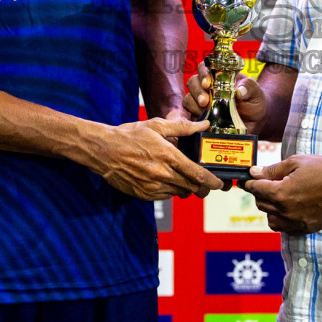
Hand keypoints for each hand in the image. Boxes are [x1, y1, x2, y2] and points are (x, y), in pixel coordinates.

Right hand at [92, 117, 224, 200]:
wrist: (103, 151)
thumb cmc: (129, 136)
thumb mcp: (156, 126)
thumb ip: (182, 127)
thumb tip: (203, 124)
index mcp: (168, 156)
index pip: (197, 174)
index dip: (211, 181)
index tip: (218, 184)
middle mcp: (162, 174)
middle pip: (191, 187)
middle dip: (201, 186)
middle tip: (204, 182)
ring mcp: (152, 187)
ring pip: (179, 193)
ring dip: (184, 187)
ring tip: (182, 177)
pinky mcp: (143, 195)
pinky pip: (165, 197)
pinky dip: (170, 190)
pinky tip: (166, 180)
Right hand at [182, 62, 267, 132]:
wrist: (254, 122)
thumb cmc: (253, 102)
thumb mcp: (256, 93)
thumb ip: (249, 88)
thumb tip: (240, 91)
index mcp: (219, 76)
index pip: (205, 68)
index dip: (203, 73)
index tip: (207, 83)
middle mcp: (207, 88)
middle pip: (193, 82)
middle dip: (197, 91)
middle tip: (205, 101)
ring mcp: (201, 102)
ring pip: (189, 98)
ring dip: (194, 104)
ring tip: (205, 111)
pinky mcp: (199, 117)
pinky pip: (189, 115)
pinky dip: (193, 118)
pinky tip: (202, 121)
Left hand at [244, 155, 321, 233]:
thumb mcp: (297, 162)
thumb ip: (273, 169)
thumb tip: (255, 173)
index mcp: (282, 193)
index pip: (255, 189)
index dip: (249, 182)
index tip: (248, 179)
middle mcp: (286, 211)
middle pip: (261, 204)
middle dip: (260, 192)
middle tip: (266, 183)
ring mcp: (295, 222)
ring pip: (271, 219)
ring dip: (270, 208)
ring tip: (279, 197)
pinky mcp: (305, 228)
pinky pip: (284, 228)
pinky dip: (282, 219)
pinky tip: (289, 208)